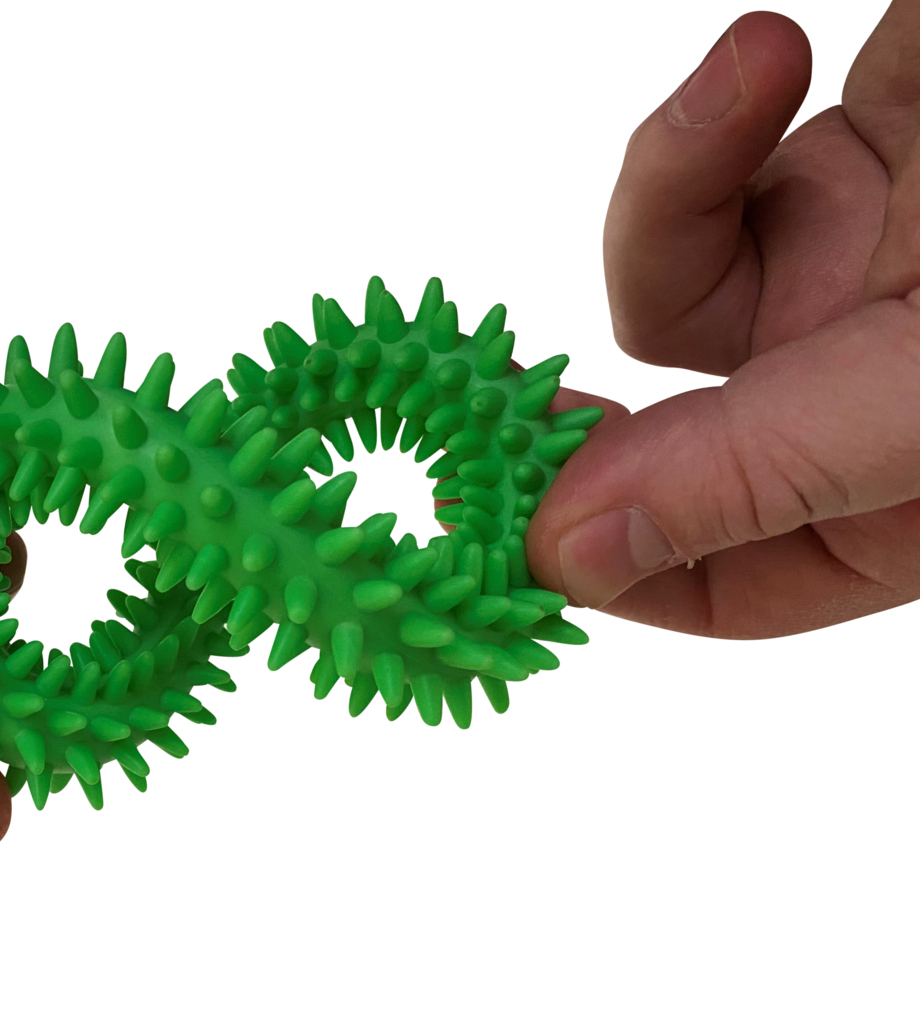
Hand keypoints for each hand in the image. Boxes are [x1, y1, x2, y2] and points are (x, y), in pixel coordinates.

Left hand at [529, 5, 919, 636]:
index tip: (502, 519)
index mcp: (918, 497)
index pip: (730, 585)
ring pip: (671, 296)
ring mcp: (866, 277)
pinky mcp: (857, 156)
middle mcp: (881, 402)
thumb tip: (569, 563)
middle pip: (671, 448)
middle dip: (582, 405)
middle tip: (507, 381)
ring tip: (749, 77)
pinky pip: (715, 174)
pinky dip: (709, 123)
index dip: (611, 566)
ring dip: (667, 196)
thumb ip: (764, 469)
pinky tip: (768, 50)